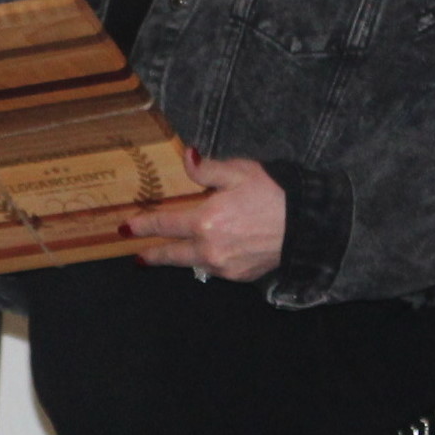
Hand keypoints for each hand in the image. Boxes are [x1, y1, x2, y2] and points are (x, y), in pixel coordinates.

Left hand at [125, 152, 286, 281]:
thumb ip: (206, 170)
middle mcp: (209, 248)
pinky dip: (205, 262)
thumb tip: (185, 158)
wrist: (307, 226)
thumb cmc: (274, 194)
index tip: (126, 229)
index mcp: (205, 221)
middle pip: (171, 254)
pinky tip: (205, 255)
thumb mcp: (239, 172)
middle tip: (139, 256)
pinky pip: (213, 269)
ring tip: (168, 256)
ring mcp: (223, 266)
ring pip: (191, 264)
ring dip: (178, 260)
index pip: (164, 225)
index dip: (143, 226)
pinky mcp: (239, 276)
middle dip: (152, 254)